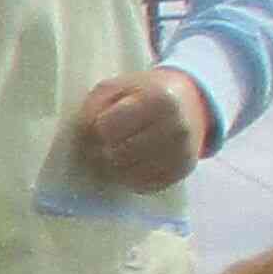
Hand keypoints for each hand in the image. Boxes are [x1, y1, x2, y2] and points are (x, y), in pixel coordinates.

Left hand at [60, 66, 212, 195]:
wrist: (190, 102)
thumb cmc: (144, 94)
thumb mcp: (117, 88)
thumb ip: (95, 107)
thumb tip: (83, 136)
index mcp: (160, 99)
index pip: (107, 128)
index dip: (99, 127)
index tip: (105, 122)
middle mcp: (176, 127)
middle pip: (116, 154)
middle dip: (105, 150)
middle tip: (109, 142)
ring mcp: (182, 151)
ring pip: (127, 174)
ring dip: (114, 167)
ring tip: (120, 151)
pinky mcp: (182, 170)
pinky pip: (143, 185)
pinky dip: (131, 178)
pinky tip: (133, 163)